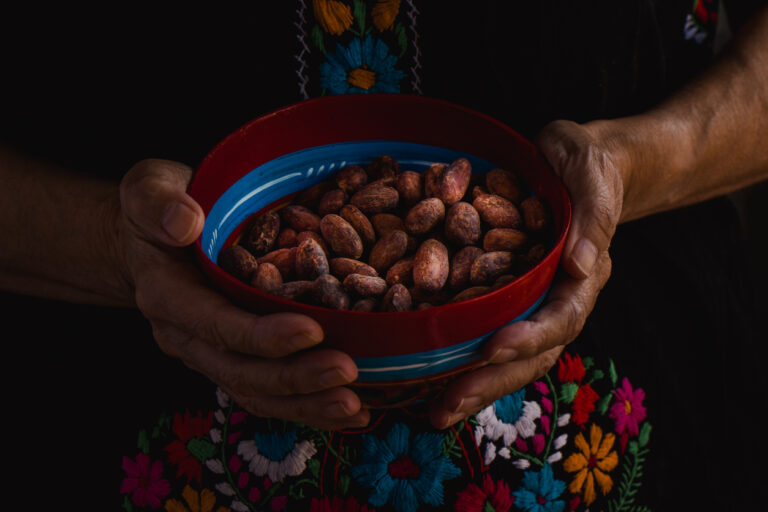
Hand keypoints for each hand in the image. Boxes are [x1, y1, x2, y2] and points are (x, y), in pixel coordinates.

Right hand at [118, 159, 369, 429]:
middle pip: (240, 370)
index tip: (313, 330)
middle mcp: (186, 336)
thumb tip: (184, 221)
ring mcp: (209, 355)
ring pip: (256, 392)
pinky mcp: (232, 361)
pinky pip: (267, 392)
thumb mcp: (148, 189)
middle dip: (295, 377)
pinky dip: (308, 406)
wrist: (149, 243)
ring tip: (355, 407)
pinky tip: (350, 411)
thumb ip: (157, 202)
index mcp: (167, 295)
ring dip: (307, 404)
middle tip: (347, 371)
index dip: (261, 334)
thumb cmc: (157, 208)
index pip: (215, 323)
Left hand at [429, 119, 622, 428]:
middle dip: (489, 382)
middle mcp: (555, 299)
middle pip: (529, 354)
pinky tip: (427, 375)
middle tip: (447, 407)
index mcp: (583, 277)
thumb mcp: (592, 176)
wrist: (568, 162)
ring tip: (435, 411)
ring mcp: (527, 302)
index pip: (560, 318)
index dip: (529, 337)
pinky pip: (481, 330)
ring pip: (503, 355)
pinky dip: (459, 356)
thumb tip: (581, 264)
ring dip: (471, 384)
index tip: (492, 348)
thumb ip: (593, 215)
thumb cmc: (586, 164)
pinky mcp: (501, 295)